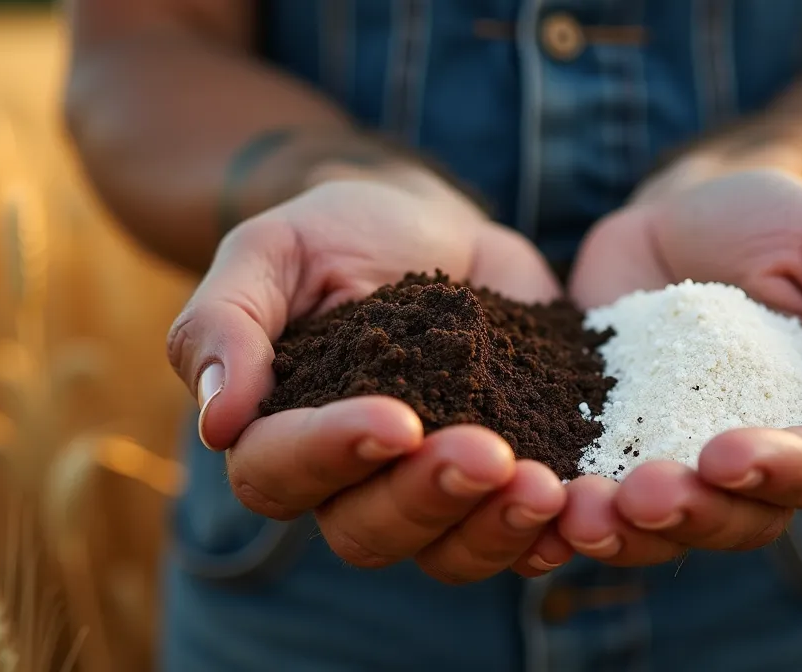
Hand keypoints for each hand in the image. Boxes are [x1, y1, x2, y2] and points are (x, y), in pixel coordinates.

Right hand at [166, 177, 573, 583]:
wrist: (430, 225)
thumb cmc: (336, 235)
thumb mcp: (272, 249)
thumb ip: (226, 321)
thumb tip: (218, 419)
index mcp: (280, 434)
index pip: (280, 472)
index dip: (332, 454)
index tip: (395, 419)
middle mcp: (352, 482)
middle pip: (369, 530)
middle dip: (428, 496)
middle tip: (488, 454)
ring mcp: (433, 488)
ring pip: (447, 552)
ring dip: (494, 528)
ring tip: (545, 488)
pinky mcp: (506, 476)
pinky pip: (522, 536)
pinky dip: (553, 533)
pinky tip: (583, 505)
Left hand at [550, 167, 801, 567]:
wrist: (689, 208)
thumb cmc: (785, 223)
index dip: (782, 473)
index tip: (725, 452)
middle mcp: (760, 463)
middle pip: (739, 519)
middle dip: (691, 514)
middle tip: (641, 493)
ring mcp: (679, 459)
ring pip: (662, 527)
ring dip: (624, 531)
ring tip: (579, 511)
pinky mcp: (611, 445)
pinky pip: (594, 493)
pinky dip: (567, 510)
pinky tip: (538, 502)